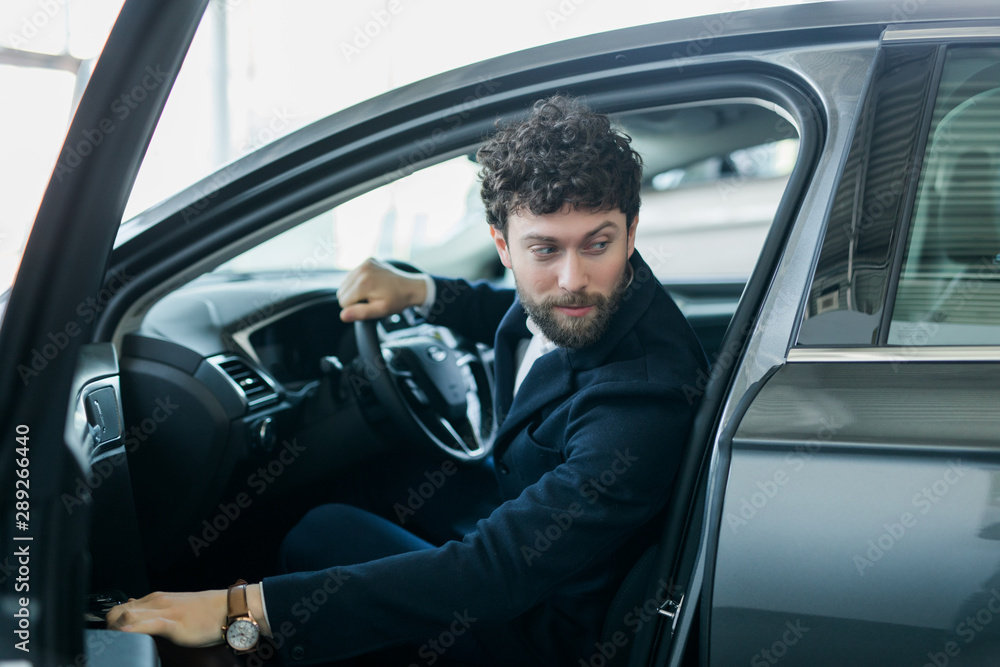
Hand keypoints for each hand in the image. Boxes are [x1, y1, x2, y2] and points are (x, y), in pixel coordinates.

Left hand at [106, 589, 227, 646]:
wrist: (229, 608)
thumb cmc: (206, 612)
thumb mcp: (176, 609)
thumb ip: (156, 612)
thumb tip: (136, 614)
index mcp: (155, 599)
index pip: (119, 609)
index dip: (109, 625)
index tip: (110, 639)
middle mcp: (156, 602)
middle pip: (116, 613)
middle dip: (107, 630)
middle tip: (114, 645)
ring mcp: (164, 611)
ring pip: (126, 616)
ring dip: (115, 631)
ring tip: (117, 646)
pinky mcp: (173, 623)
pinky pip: (147, 624)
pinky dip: (132, 630)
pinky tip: (126, 637)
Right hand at [338, 257, 426, 321]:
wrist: (411, 287)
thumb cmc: (397, 300)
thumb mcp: (380, 310)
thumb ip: (360, 313)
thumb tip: (343, 315)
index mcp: (364, 283)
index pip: (343, 301)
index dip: (354, 307)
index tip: (368, 305)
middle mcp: (362, 270)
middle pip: (341, 291)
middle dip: (353, 298)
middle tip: (370, 299)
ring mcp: (365, 263)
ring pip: (345, 283)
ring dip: (354, 290)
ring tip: (371, 292)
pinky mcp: (368, 260)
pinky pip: (353, 275)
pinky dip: (358, 281)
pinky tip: (371, 284)